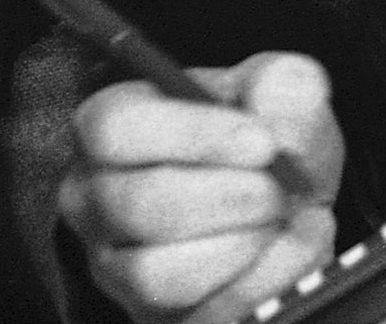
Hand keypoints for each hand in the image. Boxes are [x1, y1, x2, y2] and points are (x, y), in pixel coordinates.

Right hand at [65, 53, 343, 323]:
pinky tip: (290, 255)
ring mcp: (117, 265)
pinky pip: (201, 316)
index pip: (117, 129)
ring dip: (242, 249)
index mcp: (110, 126)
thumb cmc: (258, 143)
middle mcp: (95, 197)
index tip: (262, 141)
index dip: (193, 135)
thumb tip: (280, 123)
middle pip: (139, 205)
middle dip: (229, 199)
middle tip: (279, 189)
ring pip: (160, 274)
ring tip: (284, 222)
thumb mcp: (277, 93)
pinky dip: (261, 288)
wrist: (275, 205)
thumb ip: (285, 85)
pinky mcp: (154, 316)